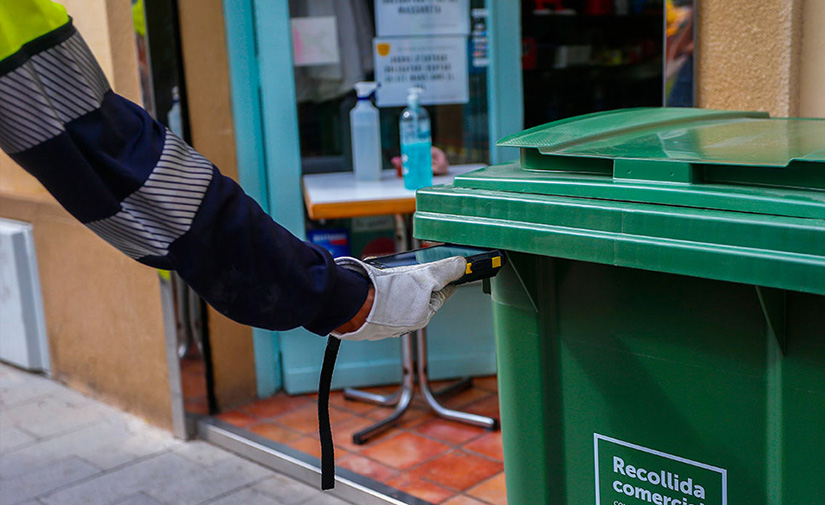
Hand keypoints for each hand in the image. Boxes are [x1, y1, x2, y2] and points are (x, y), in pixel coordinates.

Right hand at [331, 256, 466, 340]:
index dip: (444, 279)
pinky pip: (380, 301)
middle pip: (418, 296)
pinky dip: (381, 291)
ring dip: (397, 285)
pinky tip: (376, 282)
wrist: (353, 302)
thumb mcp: (423, 277)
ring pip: (398, 298)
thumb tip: (462, 266)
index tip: (447, 270)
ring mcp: (385, 321)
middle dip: (417, 281)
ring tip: (391, 273)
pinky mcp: (368, 317)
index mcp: (421, 316)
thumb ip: (445, 271)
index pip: (440, 295)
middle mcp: (405, 323)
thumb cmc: (388, 294)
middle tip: (413, 267)